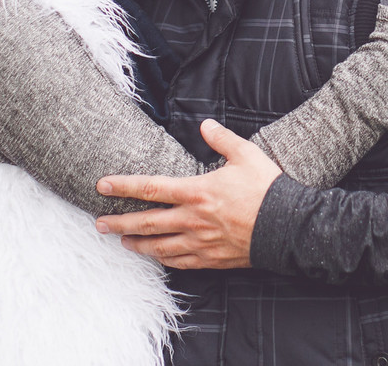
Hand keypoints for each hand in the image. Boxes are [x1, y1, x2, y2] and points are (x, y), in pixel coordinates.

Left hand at [94, 119, 282, 269]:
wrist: (288, 226)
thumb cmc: (266, 188)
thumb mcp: (246, 155)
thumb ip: (222, 139)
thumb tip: (206, 124)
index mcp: (197, 191)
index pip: (151, 188)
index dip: (124, 186)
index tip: (103, 185)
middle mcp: (193, 219)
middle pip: (147, 223)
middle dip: (120, 222)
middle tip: (100, 223)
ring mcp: (200, 242)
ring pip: (159, 247)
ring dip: (137, 244)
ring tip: (122, 241)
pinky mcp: (212, 259)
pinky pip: (180, 262)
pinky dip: (164, 259)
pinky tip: (157, 257)